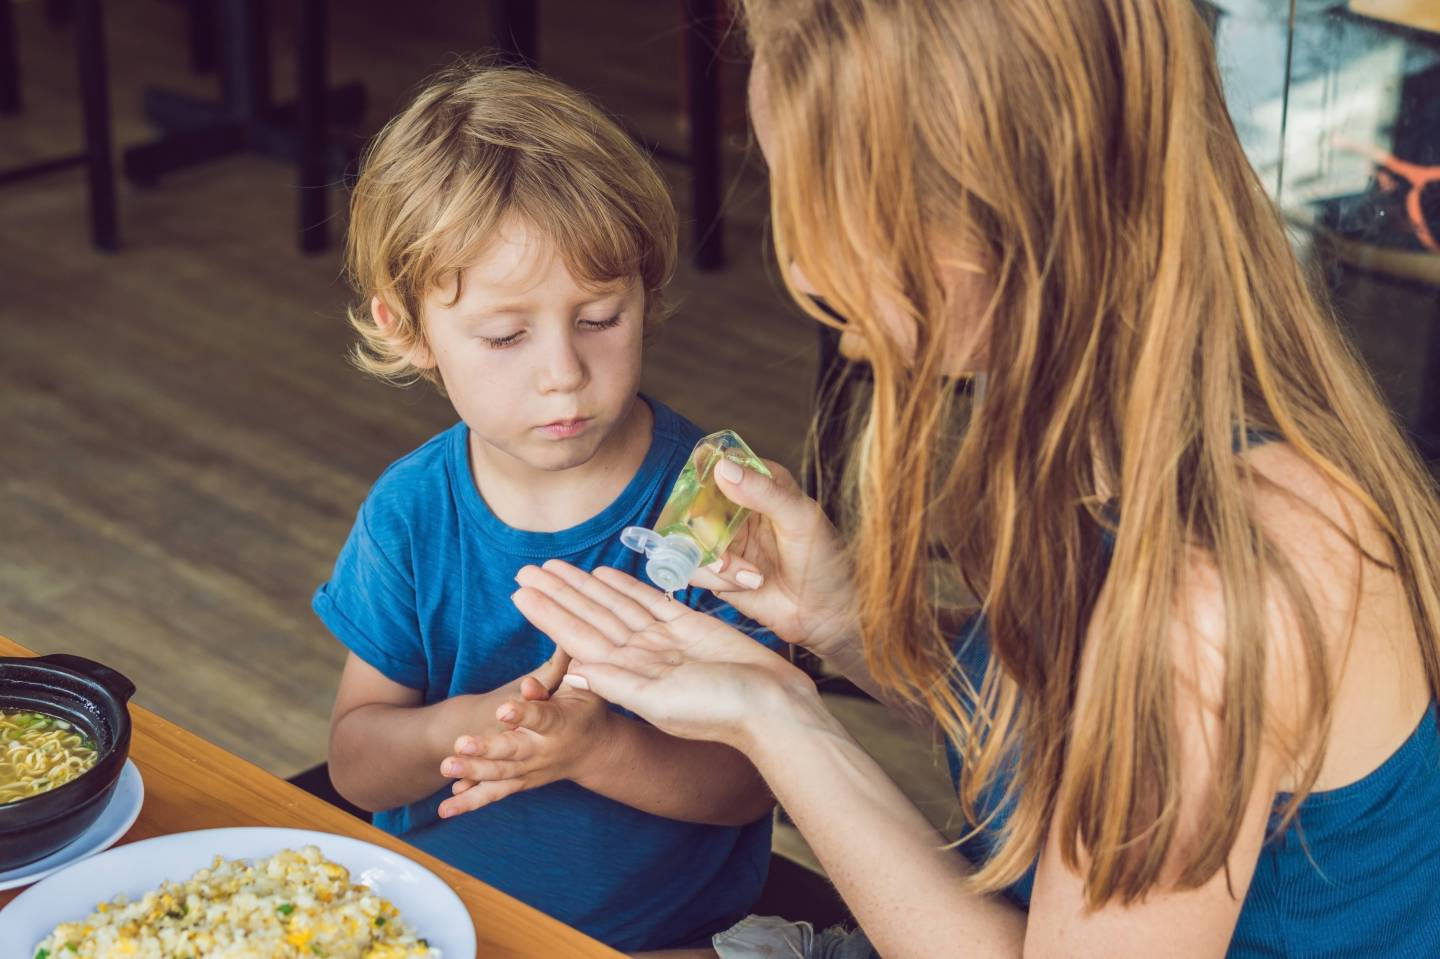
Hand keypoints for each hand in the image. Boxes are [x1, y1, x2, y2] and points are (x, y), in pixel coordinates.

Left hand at [437, 684, 613, 817]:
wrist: (597, 751)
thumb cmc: (585, 709)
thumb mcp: (579, 689)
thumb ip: (552, 683)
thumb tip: (526, 684)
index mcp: (561, 723)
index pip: (541, 718)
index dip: (523, 713)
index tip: (502, 709)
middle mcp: (544, 750)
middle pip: (513, 751)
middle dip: (486, 749)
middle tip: (460, 745)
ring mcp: (532, 770)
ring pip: (500, 775)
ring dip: (472, 773)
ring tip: (447, 767)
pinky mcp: (522, 782)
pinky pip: (495, 793)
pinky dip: (472, 799)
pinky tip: (448, 806)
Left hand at [511, 560, 816, 747]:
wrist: (773, 709)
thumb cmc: (721, 712)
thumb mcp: (664, 704)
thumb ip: (621, 685)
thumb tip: (576, 670)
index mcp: (628, 676)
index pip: (578, 637)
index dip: (549, 614)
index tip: (520, 593)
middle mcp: (640, 656)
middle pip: (590, 617)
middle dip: (558, 593)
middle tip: (526, 569)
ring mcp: (663, 641)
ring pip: (614, 606)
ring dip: (584, 586)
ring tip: (554, 566)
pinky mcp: (689, 627)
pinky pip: (649, 602)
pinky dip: (626, 587)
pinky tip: (604, 574)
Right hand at [686, 458, 857, 658]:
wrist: (826, 612)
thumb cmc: (824, 559)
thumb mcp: (800, 518)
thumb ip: (763, 492)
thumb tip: (723, 468)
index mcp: (760, 483)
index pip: (719, 465)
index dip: (703, 475)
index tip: (704, 493)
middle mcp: (737, 508)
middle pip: (693, 503)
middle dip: (701, 526)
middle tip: (720, 543)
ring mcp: (725, 540)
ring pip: (689, 539)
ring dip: (715, 559)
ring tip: (748, 573)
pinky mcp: (717, 571)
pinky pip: (695, 569)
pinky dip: (717, 578)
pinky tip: (749, 582)